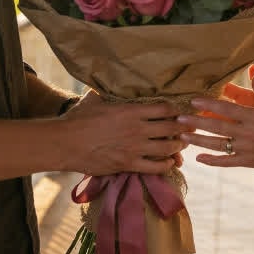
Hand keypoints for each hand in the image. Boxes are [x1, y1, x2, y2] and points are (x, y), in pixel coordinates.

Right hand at [60, 95, 184, 175]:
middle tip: (189, 128)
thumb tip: (105, 86)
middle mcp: (137, 128)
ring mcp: (135, 148)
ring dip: (177, 146)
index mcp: (131, 110)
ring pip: (167, 147)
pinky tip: (169, 162)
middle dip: (183, 128)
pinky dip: (166, 164)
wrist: (64, 143)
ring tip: (181, 145)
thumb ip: (106, 94)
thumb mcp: (94, 100)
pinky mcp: (128, 164)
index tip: (182, 111)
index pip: (165, 108)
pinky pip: (155, 167)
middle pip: (172, 127)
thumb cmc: (77, 119)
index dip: (177, 110)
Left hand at [178, 71, 253, 175]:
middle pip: (217, 127)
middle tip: (178, 119)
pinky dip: (212, 161)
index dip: (208, 104)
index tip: (193, 101)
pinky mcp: (248, 162)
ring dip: (198, 141)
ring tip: (182, 137)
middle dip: (196, 122)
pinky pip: (226, 162)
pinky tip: (199, 159)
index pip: (227, 109)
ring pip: (217, 145)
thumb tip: (253, 75)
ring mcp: (247, 150)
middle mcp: (248, 134)